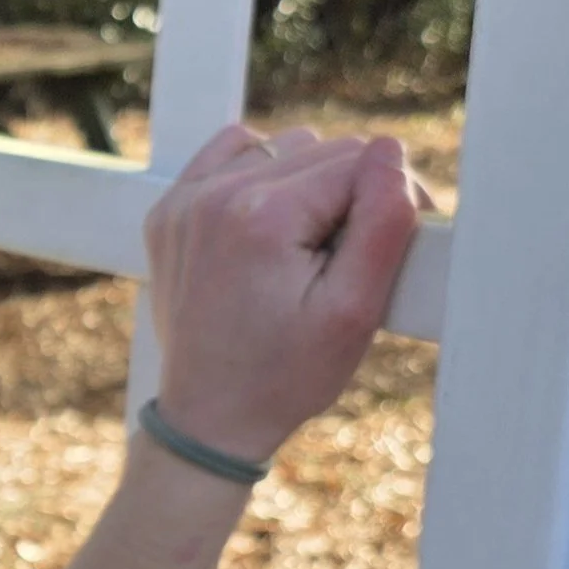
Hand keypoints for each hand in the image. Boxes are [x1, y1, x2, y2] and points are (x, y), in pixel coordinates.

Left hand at [141, 122, 428, 465]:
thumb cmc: (287, 376)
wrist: (210, 419)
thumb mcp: (354, 311)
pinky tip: (275, 222)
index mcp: (262, 216)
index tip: (398, 243)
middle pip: (325, 150)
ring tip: (311, 248)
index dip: (394, 196)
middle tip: (355, 258)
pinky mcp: (170, 209)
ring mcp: (184, 200)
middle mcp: (215, 195)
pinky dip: (264, 173)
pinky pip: (233, 153)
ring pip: (284, 148)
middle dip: (355, 194)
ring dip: (311, 184)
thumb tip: (390, 152)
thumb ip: (383, 224)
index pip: (361, 160)